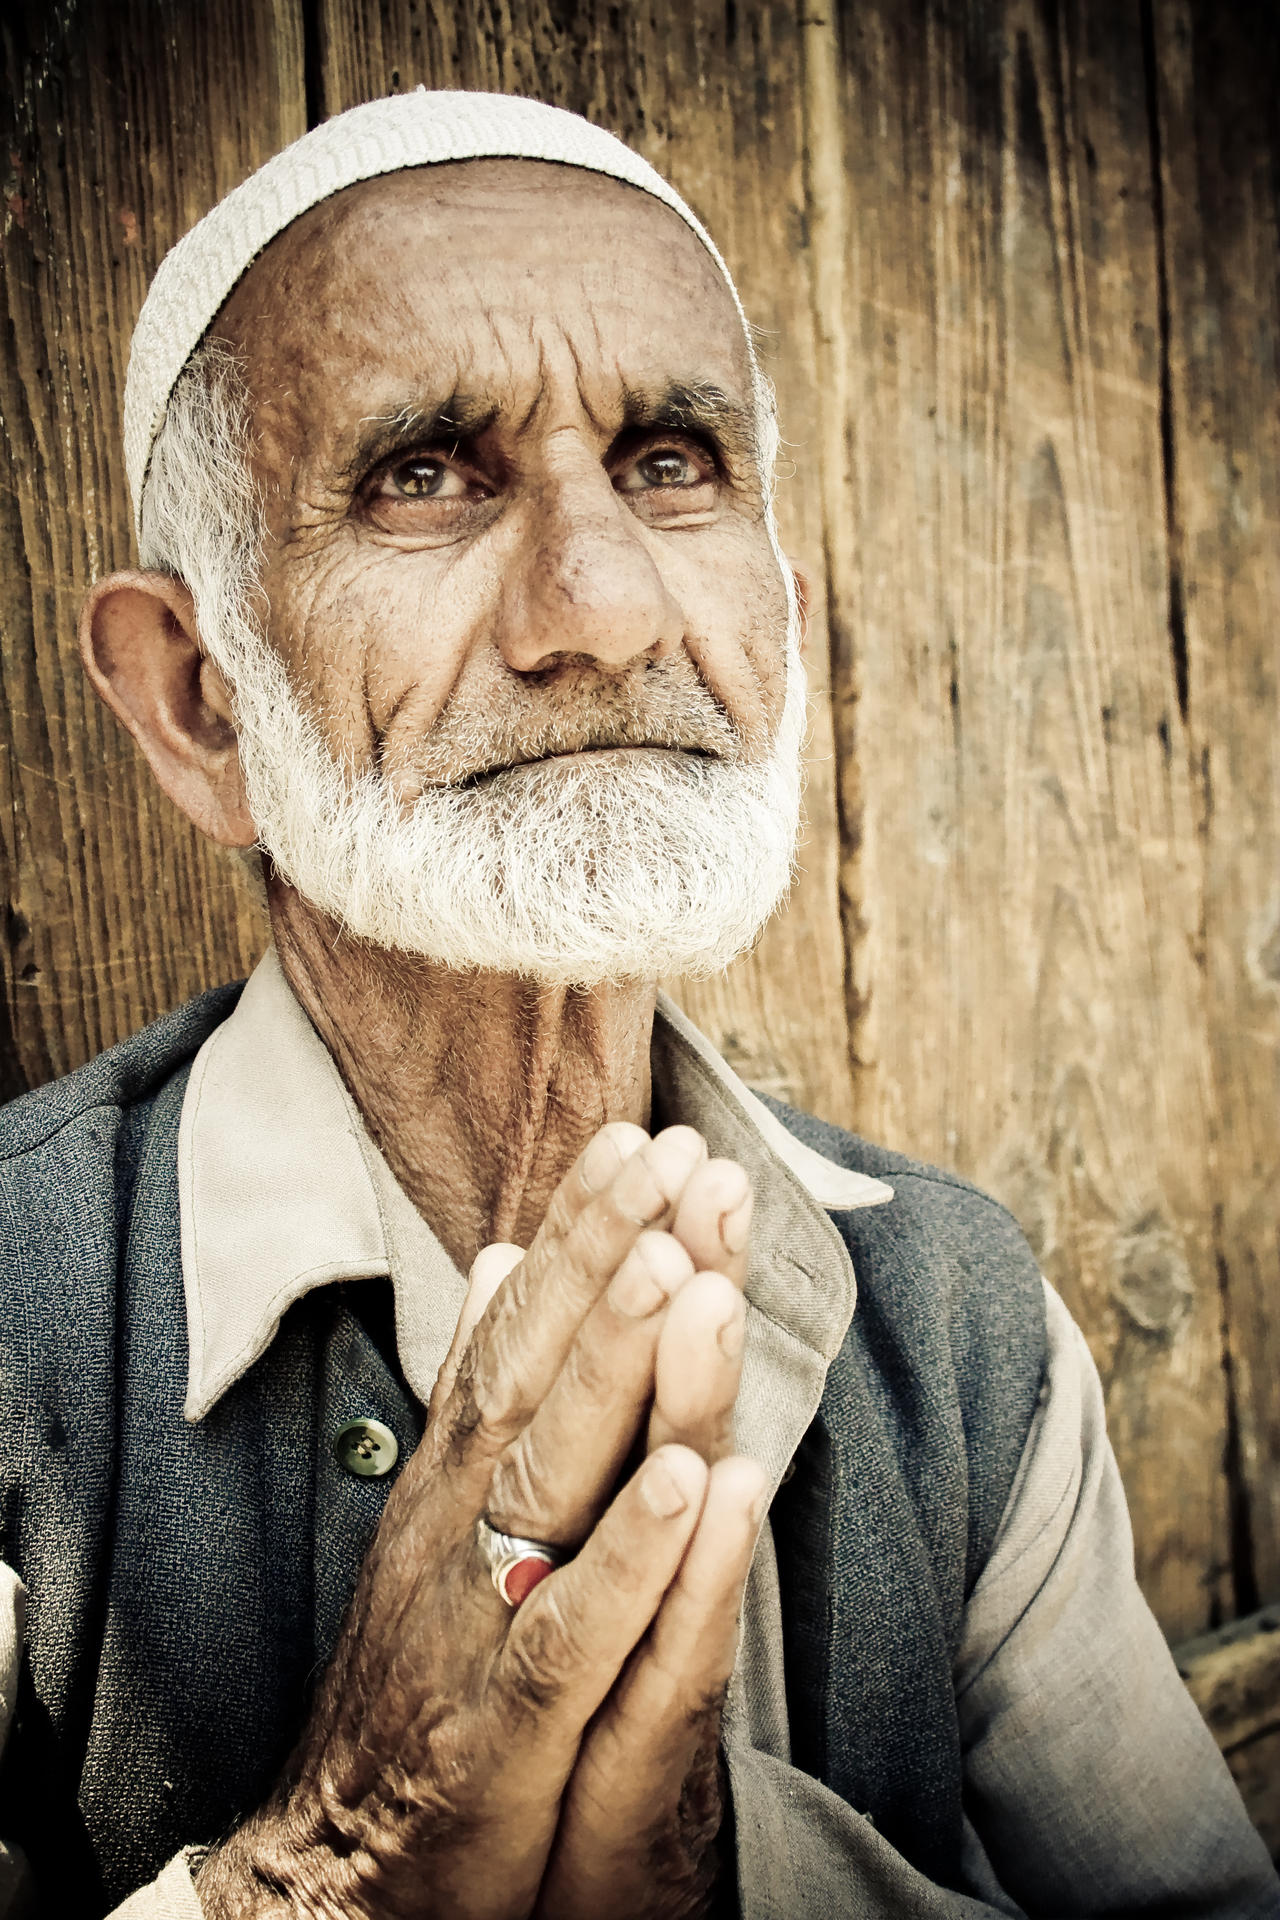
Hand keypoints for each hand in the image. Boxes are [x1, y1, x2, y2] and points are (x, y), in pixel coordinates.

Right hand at [194, 1123, 759, 1919]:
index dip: (579, 1233)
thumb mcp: (441, 1515)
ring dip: (617, 1369)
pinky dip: (631, 1556)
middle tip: (667, 1158)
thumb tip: (502, 1252)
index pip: (518, 1329)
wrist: (341, 1867)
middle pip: (535, 1376)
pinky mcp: (505, 1735)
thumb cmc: (420, 1673)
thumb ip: (479, 1385)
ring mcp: (475, 1625)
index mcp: (454, 1477)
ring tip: (679, 1265)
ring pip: (551, 1478)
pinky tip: (693, 1480)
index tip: (638, 1136)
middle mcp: (458, 1529)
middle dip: (604, 1261)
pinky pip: (573, 1634)